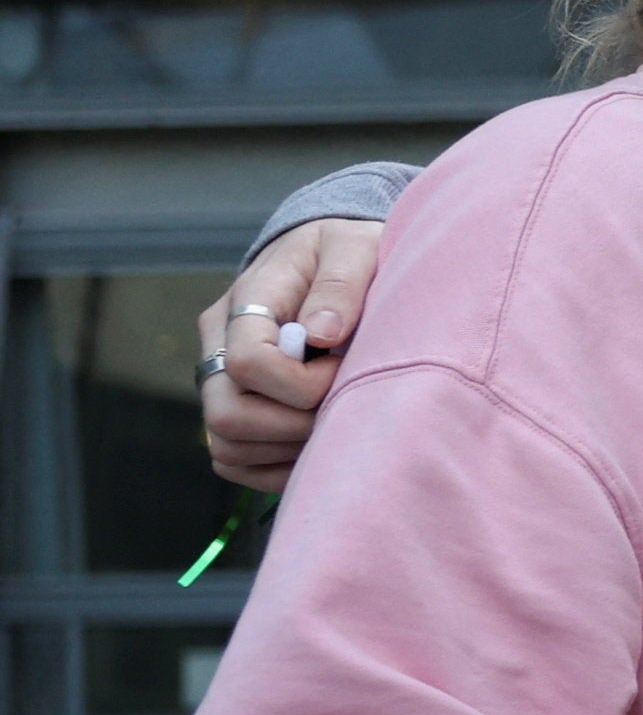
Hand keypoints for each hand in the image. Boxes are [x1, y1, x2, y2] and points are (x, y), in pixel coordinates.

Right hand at [200, 219, 381, 489]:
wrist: (331, 258)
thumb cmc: (348, 252)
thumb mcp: (354, 247)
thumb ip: (341, 282)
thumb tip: (323, 333)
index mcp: (245, 303)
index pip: (247, 363)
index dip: (301, 383)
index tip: (342, 366)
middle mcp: (217, 345)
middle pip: (227, 414)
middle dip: (294, 425)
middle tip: (341, 403)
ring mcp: (219, 381)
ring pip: (227, 445)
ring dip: (287, 449)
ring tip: (333, 418)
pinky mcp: (233, 408)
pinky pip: (235, 461)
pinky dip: (276, 468)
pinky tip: (318, 443)